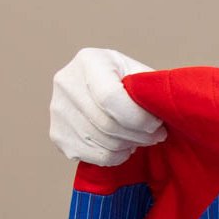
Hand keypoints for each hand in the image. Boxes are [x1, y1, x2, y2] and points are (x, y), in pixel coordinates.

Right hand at [49, 48, 165, 165]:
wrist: (103, 86)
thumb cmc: (129, 79)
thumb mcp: (142, 75)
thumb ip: (150, 90)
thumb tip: (161, 111)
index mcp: (90, 61)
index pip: (110, 98)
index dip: (139, 118)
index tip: (157, 123)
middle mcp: (66, 82)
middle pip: (107, 124)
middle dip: (140, 135)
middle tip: (157, 135)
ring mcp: (58, 109)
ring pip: (103, 143)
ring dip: (130, 145)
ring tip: (141, 136)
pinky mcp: (58, 134)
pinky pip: (94, 156)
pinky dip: (116, 156)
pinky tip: (124, 144)